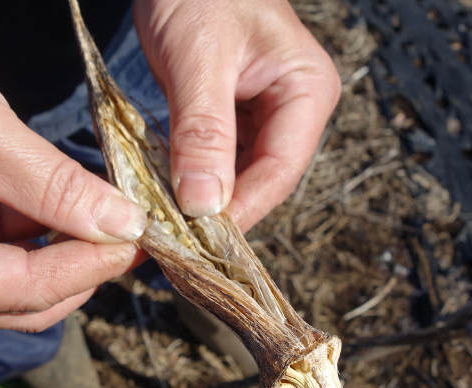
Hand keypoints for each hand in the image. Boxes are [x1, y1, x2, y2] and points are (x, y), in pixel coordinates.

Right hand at [0, 11, 146, 330]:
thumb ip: (51, 185)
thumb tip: (123, 226)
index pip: (25, 290)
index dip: (93, 265)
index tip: (142, 237)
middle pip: (25, 300)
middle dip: (85, 267)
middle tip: (133, 231)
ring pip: (19, 280)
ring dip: (69, 250)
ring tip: (112, 214)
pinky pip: (2, 253)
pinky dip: (44, 231)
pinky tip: (73, 202)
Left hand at [134, 0, 340, 230]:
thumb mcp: (199, 60)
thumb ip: (204, 132)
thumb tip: (203, 207)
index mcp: (306, 91)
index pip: (279, 170)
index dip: (240, 210)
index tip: (198, 242)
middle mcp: (292, 108)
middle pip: (260, 179)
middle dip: (220, 211)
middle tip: (178, 244)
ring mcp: (263, 113)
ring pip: (236, 174)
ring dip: (202, 199)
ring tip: (168, 226)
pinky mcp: (233, 115)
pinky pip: (216, 158)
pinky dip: (190, 176)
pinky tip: (165, 192)